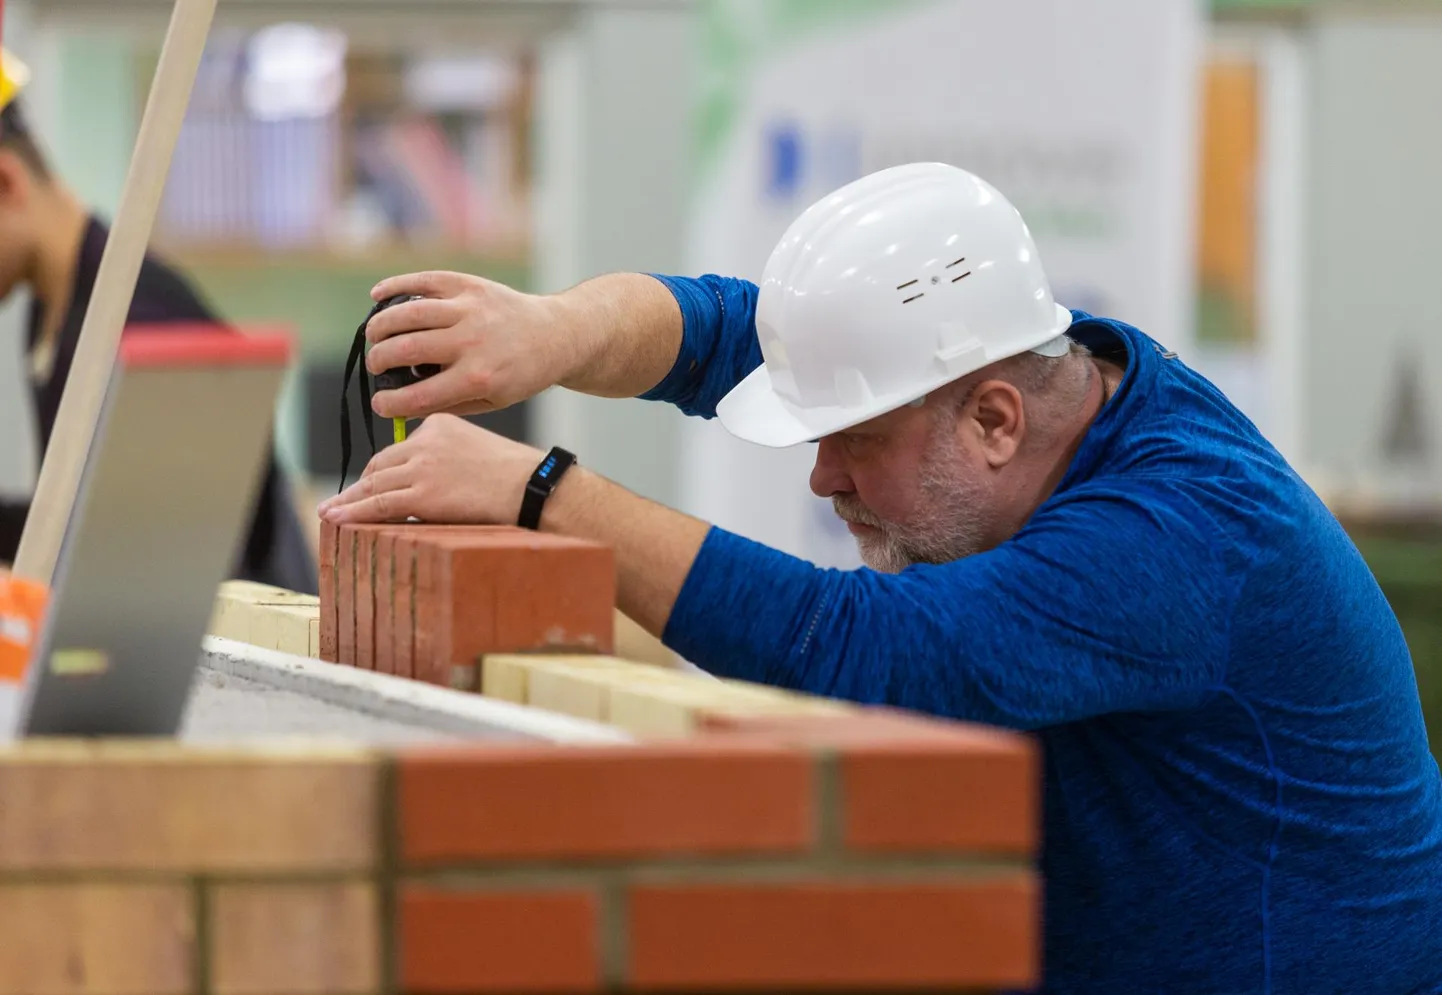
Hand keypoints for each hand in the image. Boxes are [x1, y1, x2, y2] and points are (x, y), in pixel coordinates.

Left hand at [317, 414, 542, 525]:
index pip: (402, 447)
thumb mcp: (480, 449)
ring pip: (374, 485)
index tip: (374, 481)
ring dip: (349, 501)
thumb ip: (451, 456)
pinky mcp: (421, 495)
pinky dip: (352, 512)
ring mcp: (421, 468)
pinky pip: (378, 505)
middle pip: (381, 464)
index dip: (385, 469)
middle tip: (343, 500)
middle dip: (362, 484)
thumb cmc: (517, 475)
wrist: (532, 488)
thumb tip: (436, 482)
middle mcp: (426, 441)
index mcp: (440, 424)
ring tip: (331, 512)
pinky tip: (336, 518)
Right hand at [362, 271, 579, 419]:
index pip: (419, 396)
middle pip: (405, 350)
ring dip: (380, 326)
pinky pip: (423, 281)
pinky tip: (377, 295)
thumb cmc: (520, 374)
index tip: (379, 404)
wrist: (555, 335)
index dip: (390, 404)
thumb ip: (450, 404)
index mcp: (478, 377)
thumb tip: (405, 406)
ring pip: (408, 313)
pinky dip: (395, 286)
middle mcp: (471, 340)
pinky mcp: (469, 285)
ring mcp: (470, 309)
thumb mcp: (493, 401)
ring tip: (374, 337)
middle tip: (377, 367)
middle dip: (379, 362)